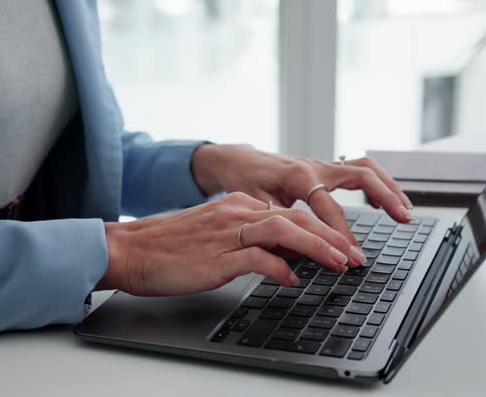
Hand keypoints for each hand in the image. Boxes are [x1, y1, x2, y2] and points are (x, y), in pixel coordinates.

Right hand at [95, 192, 366, 295]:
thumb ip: (254, 242)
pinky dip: (280, 268)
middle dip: (332, 236)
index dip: (323, 229)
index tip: (344, 246)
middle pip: (297, 218)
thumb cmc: (171, 248)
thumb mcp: (219, 236)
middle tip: (355, 255)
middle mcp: (237, 211)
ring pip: (285, 230)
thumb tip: (289, 259)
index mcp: (239, 204)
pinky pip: (257, 258)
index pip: (291, 212)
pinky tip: (293, 280)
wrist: (131, 250)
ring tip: (339, 263)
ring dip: (317, 248)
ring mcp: (228, 230)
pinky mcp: (217, 254)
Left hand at [191, 144, 413, 242]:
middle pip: (362, 176)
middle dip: (387, 197)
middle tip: (403, 219)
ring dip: (389, 187)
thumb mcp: (254, 205)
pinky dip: (378, 184)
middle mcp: (315, 166)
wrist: (238, 160)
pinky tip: (385, 203)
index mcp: (298, 175)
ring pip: (367, 168)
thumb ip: (276, 225)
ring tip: (405, 209)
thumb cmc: (244, 182)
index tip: (353, 257)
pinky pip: (360, 170)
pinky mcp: (326, 168)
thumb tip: (295, 253)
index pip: (330, 207)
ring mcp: (323, 165)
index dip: (343, 234)